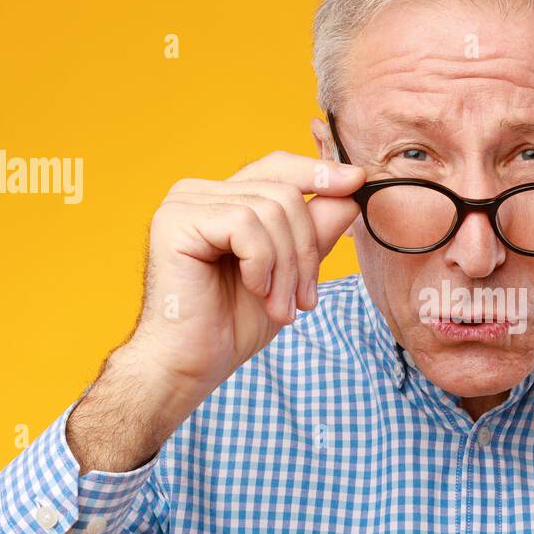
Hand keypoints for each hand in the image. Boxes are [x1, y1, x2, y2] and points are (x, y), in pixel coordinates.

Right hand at [68, 151, 362, 472]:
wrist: (191, 365)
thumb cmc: (232, 324)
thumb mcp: (289, 274)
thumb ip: (314, 233)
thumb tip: (349, 194)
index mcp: (223, 199)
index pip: (279, 168)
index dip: (319, 173)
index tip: (358, 181)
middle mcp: (200, 192)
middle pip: (284, 192)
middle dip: (305, 250)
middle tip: (304, 301)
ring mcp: (185, 203)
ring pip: (270, 210)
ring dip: (286, 267)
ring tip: (280, 307)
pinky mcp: (176, 222)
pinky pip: (245, 226)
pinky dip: (262, 265)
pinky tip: (254, 291)